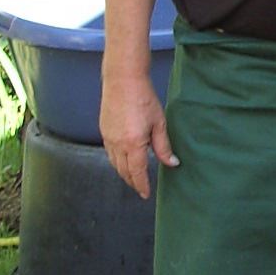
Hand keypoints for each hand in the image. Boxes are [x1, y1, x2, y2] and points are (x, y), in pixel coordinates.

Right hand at [99, 76, 178, 198]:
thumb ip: (164, 146)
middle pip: (123, 171)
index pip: (137, 172)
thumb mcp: (159, 123)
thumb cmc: (143, 98)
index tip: (145, 194)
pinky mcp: (103, 131)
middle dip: (132, 181)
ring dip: (123, 172)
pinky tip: (124, 159)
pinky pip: (109, 152)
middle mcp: (117, 143)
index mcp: (132, 143)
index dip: (141, 185)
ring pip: (114, 163)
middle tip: (140, 187)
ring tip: (133, 177)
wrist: (123, 80)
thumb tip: (172, 163)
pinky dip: (116, 161)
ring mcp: (108, 137)